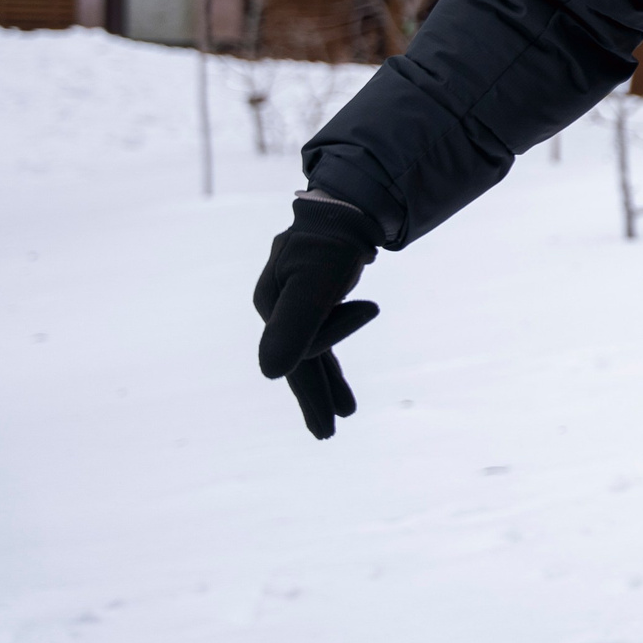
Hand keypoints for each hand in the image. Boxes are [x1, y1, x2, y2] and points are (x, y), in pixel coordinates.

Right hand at [254, 197, 381, 439]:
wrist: (349, 207)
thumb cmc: (331, 239)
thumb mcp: (316, 279)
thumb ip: (296, 323)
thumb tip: (271, 374)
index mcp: (270, 304)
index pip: (300, 343)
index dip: (335, 336)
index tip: (372, 306)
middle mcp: (277, 308)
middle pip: (297, 360)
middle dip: (314, 398)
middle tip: (328, 435)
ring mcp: (294, 307)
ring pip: (310, 355)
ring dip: (325, 387)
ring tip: (343, 416)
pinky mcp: (313, 304)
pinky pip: (320, 343)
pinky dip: (330, 365)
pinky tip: (339, 388)